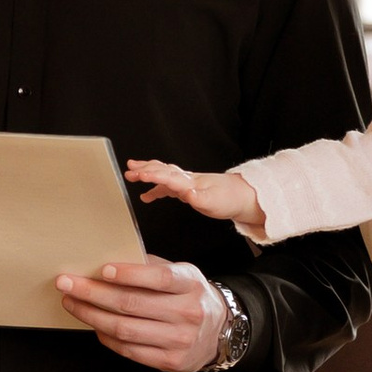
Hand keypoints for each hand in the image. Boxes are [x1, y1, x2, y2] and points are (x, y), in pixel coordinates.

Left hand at [56, 254, 227, 371]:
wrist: (220, 333)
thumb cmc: (190, 297)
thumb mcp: (181, 274)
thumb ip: (151, 267)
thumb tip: (108, 260)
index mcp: (190, 284)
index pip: (159, 278)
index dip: (129, 274)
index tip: (102, 270)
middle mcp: (188, 313)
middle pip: (132, 304)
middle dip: (93, 293)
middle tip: (67, 283)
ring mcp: (180, 340)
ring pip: (125, 329)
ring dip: (92, 315)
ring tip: (72, 303)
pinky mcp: (170, 361)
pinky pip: (129, 350)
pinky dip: (106, 336)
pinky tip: (93, 324)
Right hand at [126, 155, 267, 240]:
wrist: (242, 196)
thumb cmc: (229, 199)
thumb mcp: (214, 203)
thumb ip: (199, 198)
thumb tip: (187, 194)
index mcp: (191, 182)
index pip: (168, 176)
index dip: (153, 175)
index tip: (138, 174)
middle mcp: (186, 179)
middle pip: (162, 170)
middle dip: (145, 169)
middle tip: (129, 170)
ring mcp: (186, 183)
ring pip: (163, 174)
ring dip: (147, 172)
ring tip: (131, 172)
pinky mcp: (187, 189)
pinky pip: (167, 186)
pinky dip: (155, 189)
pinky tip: (146, 197)